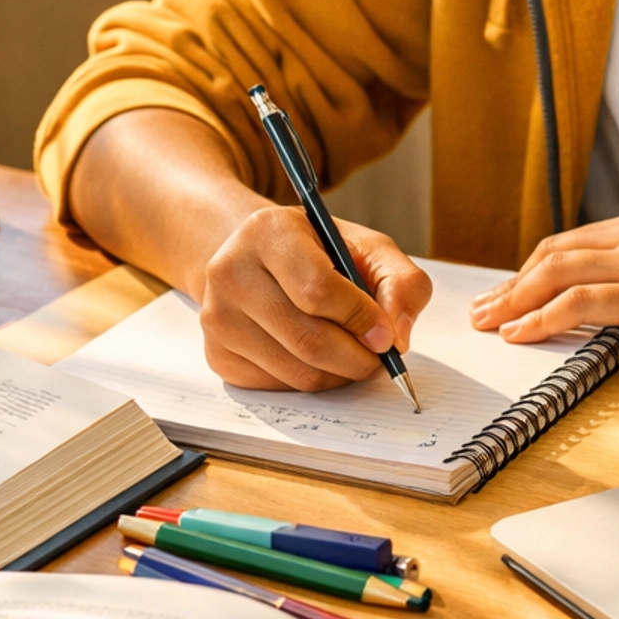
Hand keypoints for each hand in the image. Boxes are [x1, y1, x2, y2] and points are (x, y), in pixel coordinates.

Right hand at [200, 206, 432, 391]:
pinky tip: (320, 357)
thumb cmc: (319, 252)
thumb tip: (397, 337)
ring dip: (340, 374)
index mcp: (267, 231)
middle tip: (379, 357)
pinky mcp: (218, 355)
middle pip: (309, 340)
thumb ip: (401, 282)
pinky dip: (313, 381)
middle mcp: (230, 272)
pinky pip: (280, 387)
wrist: (258, 259)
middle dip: (358, 358)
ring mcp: (218, 317)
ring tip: (354, 354)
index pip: (317, 290)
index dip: (360, 318)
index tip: (386, 334)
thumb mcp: (367, 247)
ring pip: (297, 372)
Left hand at [470, 210, 618, 367]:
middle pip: (552, 254)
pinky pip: (579, 303)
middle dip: (510, 284)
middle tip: (483, 310)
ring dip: (513, 300)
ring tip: (489, 324)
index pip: (570, 243)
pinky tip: (521, 334)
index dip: (531, 269)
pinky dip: (541, 317)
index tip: (508, 293)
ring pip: (556, 273)